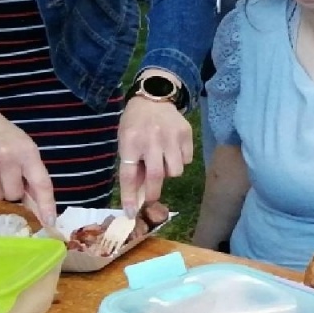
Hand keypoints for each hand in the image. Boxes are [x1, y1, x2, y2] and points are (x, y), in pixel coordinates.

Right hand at [0, 88, 55, 226]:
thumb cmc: (9, 139)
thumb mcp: (27, 150)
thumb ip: (34, 177)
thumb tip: (42, 210)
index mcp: (27, 153)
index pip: (41, 183)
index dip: (46, 204)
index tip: (50, 222)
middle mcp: (6, 158)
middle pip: (13, 196)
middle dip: (13, 191)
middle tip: (10, 176)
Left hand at [117, 93, 192, 214]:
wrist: (153, 98)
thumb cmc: (135, 124)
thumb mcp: (126, 141)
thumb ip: (133, 166)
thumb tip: (138, 195)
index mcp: (130, 142)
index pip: (129, 175)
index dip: (129, 196)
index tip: (131, 213)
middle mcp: (151, 139)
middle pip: (156, 176)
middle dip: (153, 193)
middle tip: (151, 198)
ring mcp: (171, 136)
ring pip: (175, 171)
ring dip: (169, 172)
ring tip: (163, 161)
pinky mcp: (186, 133)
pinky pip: (187, 160)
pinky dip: (180, 160)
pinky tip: (173, 150)